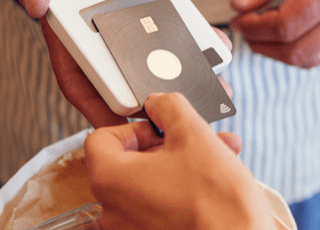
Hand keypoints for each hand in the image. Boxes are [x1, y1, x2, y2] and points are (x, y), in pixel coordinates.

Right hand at [2, 0, 233, 127]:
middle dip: (158, 103)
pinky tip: (220, 49)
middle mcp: (100, 44)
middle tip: (193, 112)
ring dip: (186, 80)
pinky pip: (174, 34)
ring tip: (218, 90)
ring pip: (157, 65)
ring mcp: (128, 33)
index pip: (84, 85)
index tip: (137, 123)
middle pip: (128, 83)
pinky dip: (196, 43)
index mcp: (68, 38)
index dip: (107, 109)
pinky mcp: (150, 16)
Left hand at [85, 93, 276, 229]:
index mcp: (110, 178)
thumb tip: (159, 103)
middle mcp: (113, 208)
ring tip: (218, 153)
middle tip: (194, 136)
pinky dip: (183, 188)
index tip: (158, 126)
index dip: (133, 126)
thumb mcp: (193, 133)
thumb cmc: (215, 199)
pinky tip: (214, 178)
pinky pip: (161, 204)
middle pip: (130, 161)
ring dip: (182, 162)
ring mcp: (132, 228)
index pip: (101, 139)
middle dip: (168, 143)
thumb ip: (169, 107)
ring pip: (152, 182)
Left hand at [230, 0, 319, 67]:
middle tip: (245, 31)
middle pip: (297, 52)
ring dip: (281, 53)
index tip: (238, 20)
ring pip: (312, 59)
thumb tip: (241, 3)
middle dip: (264, 46)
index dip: (255, 28)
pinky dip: (301, 49)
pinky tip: (287, 33)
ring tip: (262, 35)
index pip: (284, 26)